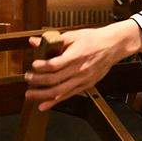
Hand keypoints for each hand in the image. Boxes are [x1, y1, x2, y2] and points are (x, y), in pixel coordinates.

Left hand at [23, 21, 141, 111]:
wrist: (113, 45)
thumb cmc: (94, 39)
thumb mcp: (74, 35)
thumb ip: (53, 40)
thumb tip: (33, 41)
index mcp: (76, 56)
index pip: (54, 65)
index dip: (41, 67)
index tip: (33, 65)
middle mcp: (79, 70)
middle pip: (54, 80)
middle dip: (37, 81)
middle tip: (27, 78)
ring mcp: (83, 79)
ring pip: (59, 91)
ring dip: (42, 95)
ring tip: (30, 94)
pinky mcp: (86, 85)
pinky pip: (68, 95)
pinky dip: (55, 101)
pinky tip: (44, 105)